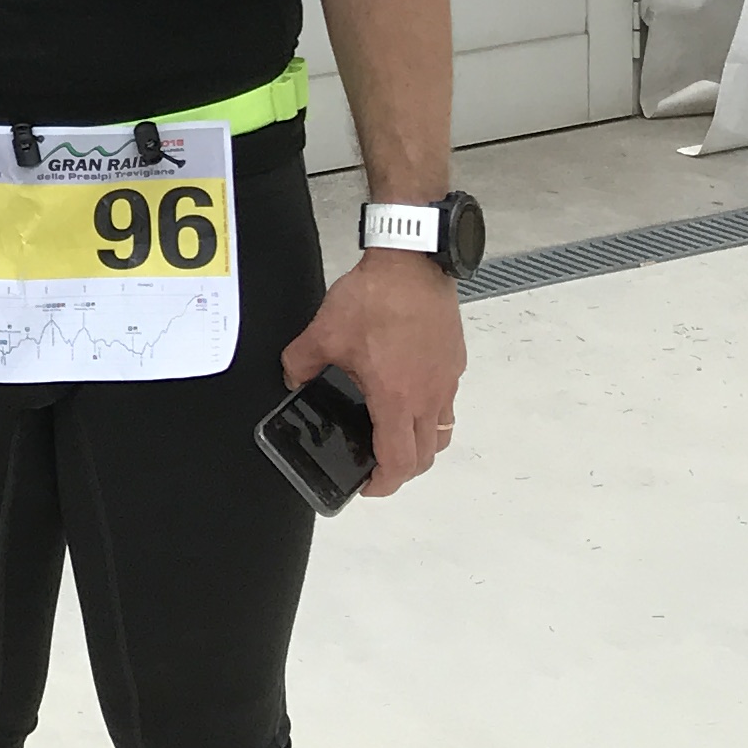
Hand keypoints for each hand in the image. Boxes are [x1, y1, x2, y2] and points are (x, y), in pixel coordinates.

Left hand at [280, 250, 465, 494]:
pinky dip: (429, 411)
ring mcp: (446, 379)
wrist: (412, 263)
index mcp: (397, 398)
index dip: (384, 484)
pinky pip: (446, 401)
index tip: (367, 485)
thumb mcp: (324, 333)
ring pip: (441, 430)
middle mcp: (429, 395)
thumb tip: (293, 379)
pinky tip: (404, 390)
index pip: (399, 462)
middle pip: (426, 455)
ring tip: (393, 433)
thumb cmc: (376, 298)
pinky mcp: (453, 360)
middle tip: (376, 464)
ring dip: (420, 443)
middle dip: (402, 470)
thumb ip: (300, 363)